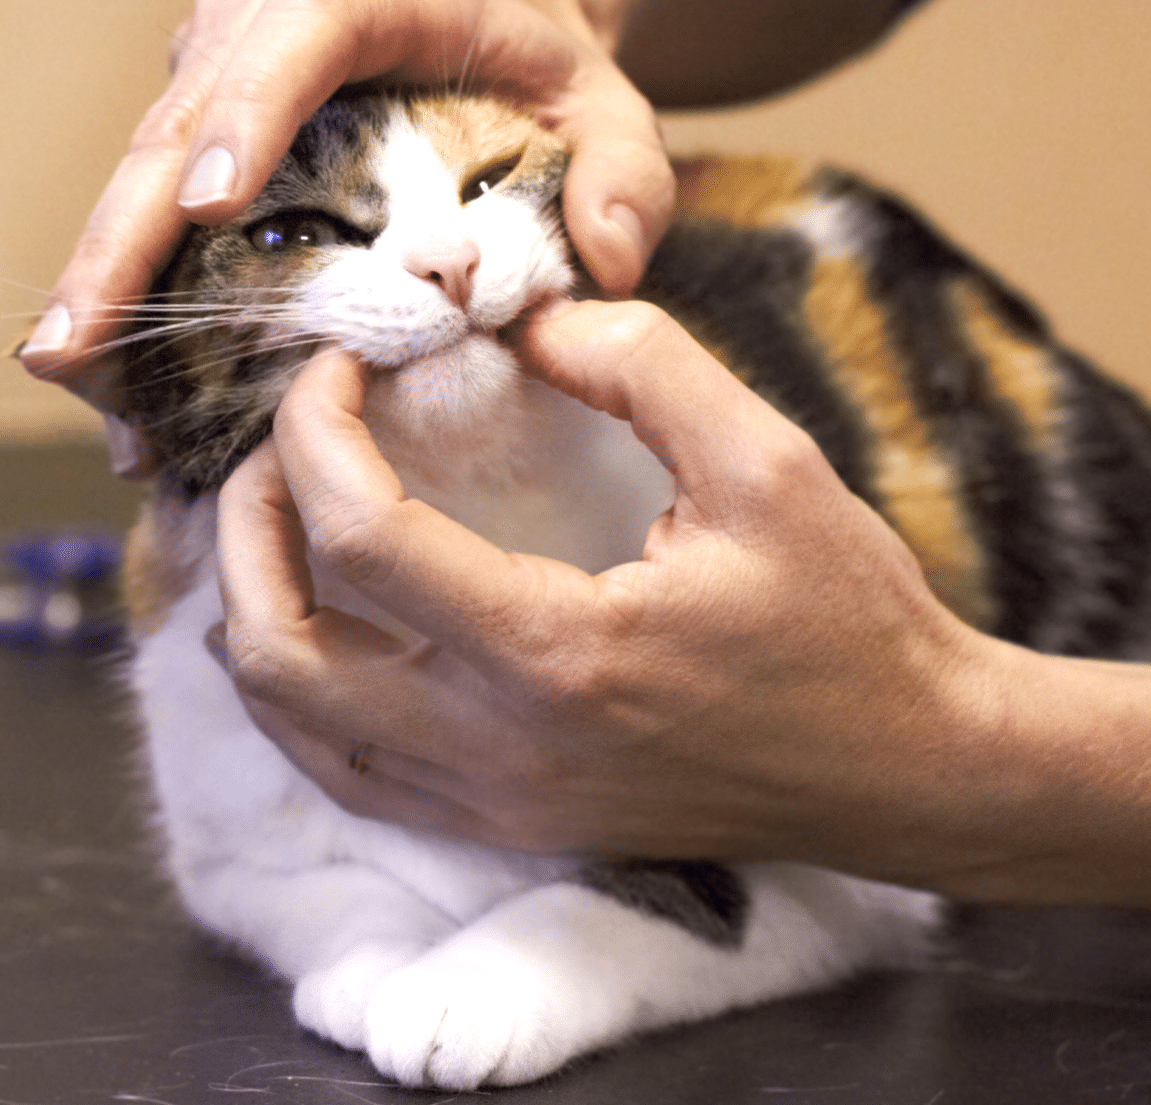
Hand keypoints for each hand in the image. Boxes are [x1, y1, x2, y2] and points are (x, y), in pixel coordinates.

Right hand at [18, 0, 675, 424]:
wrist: (495, 4)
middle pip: (182, 119)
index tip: (208, 204)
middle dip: (121, 238)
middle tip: (71, 350)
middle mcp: (273, 5)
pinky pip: (156, 193)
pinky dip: (137, 281)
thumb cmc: (550, 65)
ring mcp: (223, 52)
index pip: (303, 35)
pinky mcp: (204, 103)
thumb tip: (611, 263)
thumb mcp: (615, 113)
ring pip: (145, 164)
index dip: (249, 115)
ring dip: (106, 275)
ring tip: (77, 387)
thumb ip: (630, 179)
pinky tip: (118, 380)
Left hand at [213, 299, 1003, 882]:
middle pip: (277, 649)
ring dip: (256, 610)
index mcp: (557, 652)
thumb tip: (524, 321)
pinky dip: (305, 693)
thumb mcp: (766, 462)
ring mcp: (496, 805)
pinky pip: (348, 775)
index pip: (361, 536)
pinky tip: (334, 623)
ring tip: (288, 519)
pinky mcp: (511, 828)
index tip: (336, 364)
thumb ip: (639, 365)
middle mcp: (500, 750)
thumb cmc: (848, 619)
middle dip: (244, 524)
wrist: (907, 770)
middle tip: (279, 441)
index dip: (314, 429)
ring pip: (292, 727)